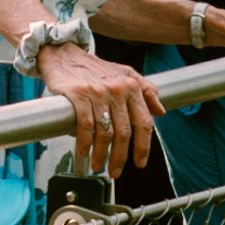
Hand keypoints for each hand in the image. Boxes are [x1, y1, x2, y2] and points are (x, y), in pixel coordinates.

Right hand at [35, 45, 161, 176]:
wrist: (64, 53)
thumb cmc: (94, 68)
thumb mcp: (125, 73)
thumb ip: (146, 90)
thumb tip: (160, 111)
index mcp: (131, 86)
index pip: (143, 122)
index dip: (143, 147)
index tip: (139, 163)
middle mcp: (117, 89)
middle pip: (124, 133)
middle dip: (120, 157)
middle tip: (114, 171)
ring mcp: (97, 92)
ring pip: (104, 132)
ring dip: (101, 154)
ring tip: (97, 165)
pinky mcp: (78, 94)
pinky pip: (85, 126)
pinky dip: (85, 143)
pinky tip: (83, 152)